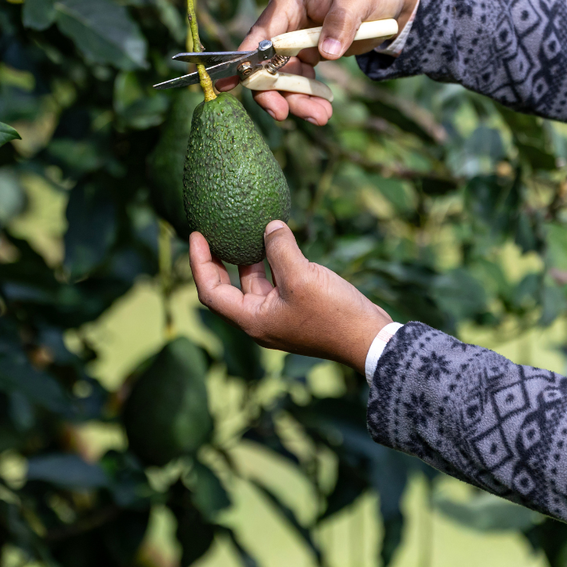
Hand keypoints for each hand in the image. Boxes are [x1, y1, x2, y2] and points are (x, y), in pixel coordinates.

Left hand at [188, 221, 392, 374]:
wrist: (370, 339)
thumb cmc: (333, 314)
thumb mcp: (301, 276)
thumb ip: (279, 249)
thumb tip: (269, 227)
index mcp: (252, 319)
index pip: (210, 291)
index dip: (198, 262)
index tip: (196, 235)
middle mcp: (260, 320)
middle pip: (227, 287)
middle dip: (217, 260)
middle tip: (211, 231)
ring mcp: (279, 315)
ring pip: (253, 282)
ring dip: (247, 257)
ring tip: (244, 228)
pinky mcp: (298, 308)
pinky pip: (275, 282)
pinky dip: (272, 261)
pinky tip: (277, 240)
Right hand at [216, 0, 420, 124]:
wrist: (395, 0)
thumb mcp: (358, 0)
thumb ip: (341, 24)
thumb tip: (326, 53)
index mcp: (287, 2)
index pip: (259, 36)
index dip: (243, 62)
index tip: (231, 86)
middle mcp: (285, 22)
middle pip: (266, 64)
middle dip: (276, 92)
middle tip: (286, 115)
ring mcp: (295, 41)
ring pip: (283, 79)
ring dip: (298, 101)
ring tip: (322, 116)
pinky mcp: (308, 55)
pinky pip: (301, 83)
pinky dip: (310, 99)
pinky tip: (324, 110)